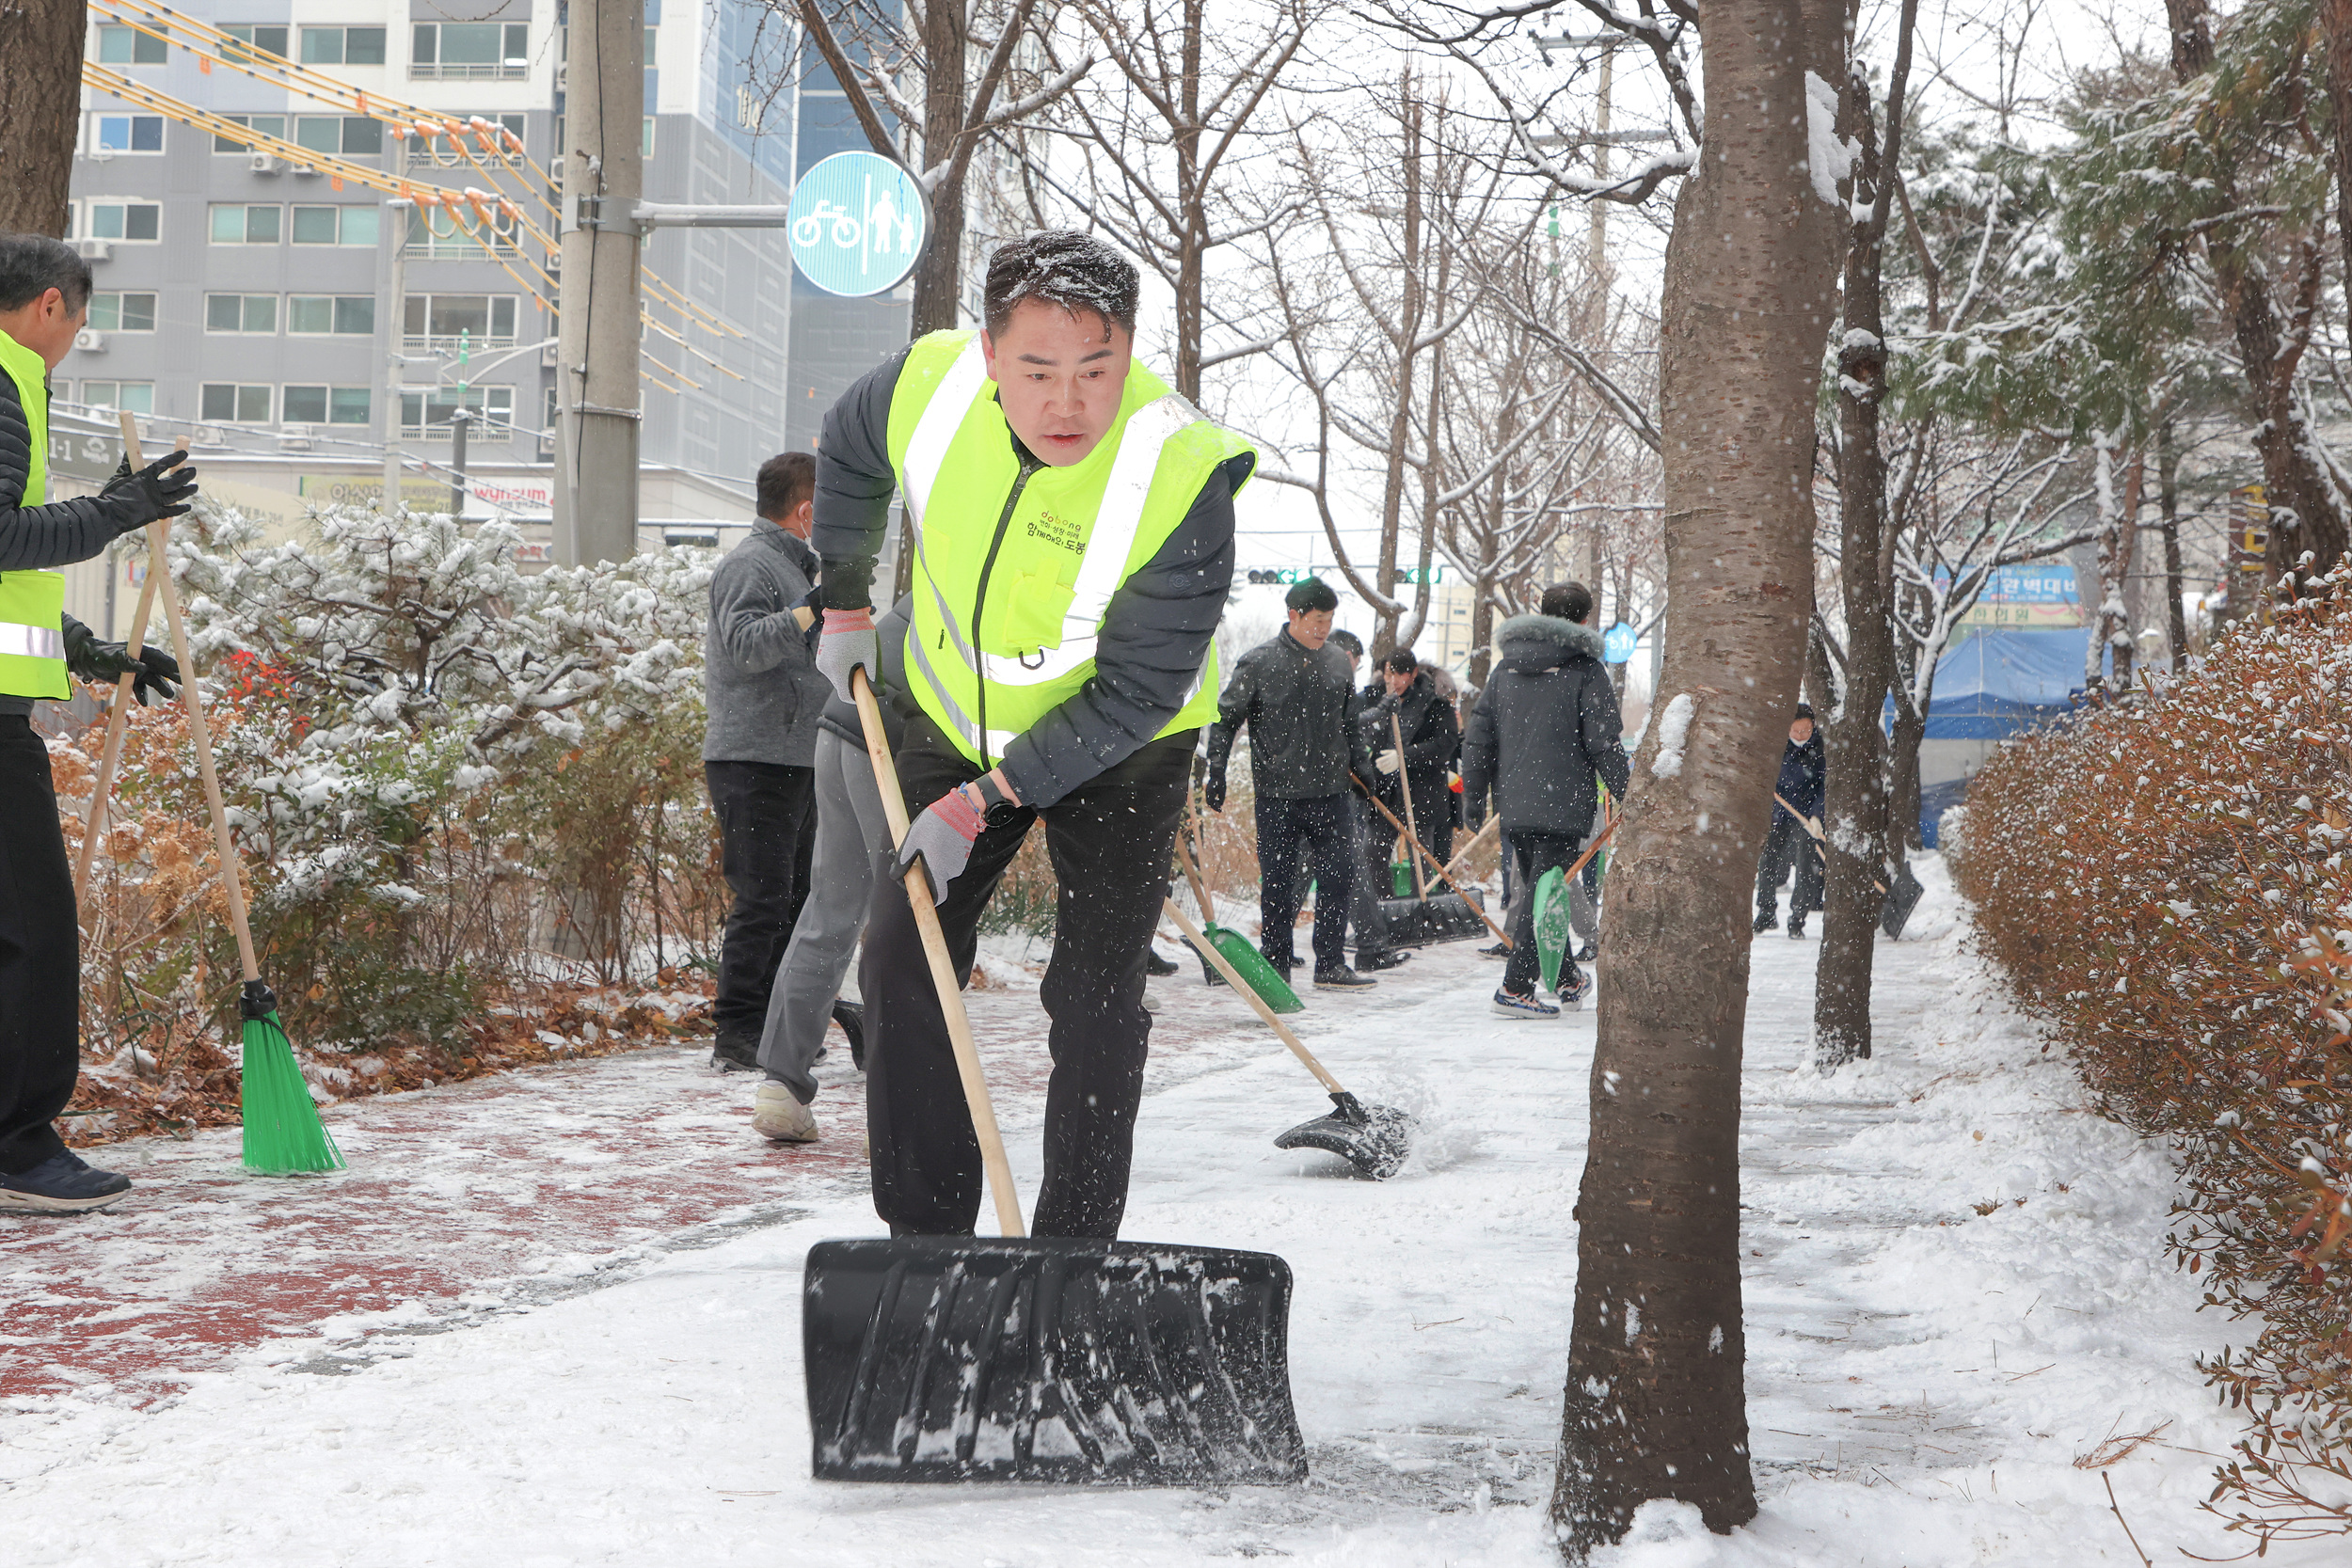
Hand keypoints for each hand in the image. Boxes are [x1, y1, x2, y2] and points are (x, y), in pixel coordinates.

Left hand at [63, 621, 180, 704]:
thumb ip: (127, 662)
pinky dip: (142, 696)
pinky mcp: (131, 680)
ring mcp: (138, 672)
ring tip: (170, 695)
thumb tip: (142, 667)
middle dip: (172, 676)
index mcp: (141, 652)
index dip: (170, 664)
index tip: (180, 670)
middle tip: (184, 682)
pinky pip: (140, 689)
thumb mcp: (112, 658)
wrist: (88, 662)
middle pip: (161, 669)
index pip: (159, 657)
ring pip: (153, 681)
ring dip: (161, 688)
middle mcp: (142, 661)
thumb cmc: (100, 655)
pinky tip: (143, 703)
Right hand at [104, 450, 196, 531]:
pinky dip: (181, 509)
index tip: (185, 454)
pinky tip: (188, 506)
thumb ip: (126, 466)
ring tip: (195, 487)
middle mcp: (153, 488)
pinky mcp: (156, 514)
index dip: (175, 459)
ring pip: (177, 495)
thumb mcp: (118, 477)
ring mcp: (156, 501)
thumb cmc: (111, 494)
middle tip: (193, 471)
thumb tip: (127, 453)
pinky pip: (172, 511)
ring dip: (188, 490)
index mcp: (144, 476)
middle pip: (175, 480)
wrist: (108, 514)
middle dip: (186, 475)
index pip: (163, 464)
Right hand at [816, 606, 876, 702]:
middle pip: (842, 686)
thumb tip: (877, 693)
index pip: (845, 696)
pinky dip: (842, 664)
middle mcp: (825, 668)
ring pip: (837, 676)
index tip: (866, 692)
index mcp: (837, 671)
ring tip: (857, 655)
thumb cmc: (860, 632)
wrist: (844, 610)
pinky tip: (849, 650)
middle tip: (865, 666)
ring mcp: (821, 661)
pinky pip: (833, 667)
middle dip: (854, 681)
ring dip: (848, 672)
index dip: (857, 697)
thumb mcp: (872, 656)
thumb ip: (874, 677)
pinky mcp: (820, 654)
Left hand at [897, 787, 986, 902]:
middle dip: (915, 873)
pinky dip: (934, 855)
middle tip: (899, 858)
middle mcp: (951, 871)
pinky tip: (929, 839)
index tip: (910, 897)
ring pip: (937, 868)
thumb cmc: (935, 823)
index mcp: (938, 871)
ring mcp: (958, 862)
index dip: (923, 900)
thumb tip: (895, 876)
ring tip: (913, 843)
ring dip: (924, 862)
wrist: (963, 808)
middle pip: (932, 881)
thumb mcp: (912, 840)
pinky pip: (945, 860)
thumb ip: (902, 861)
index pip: (935, 897)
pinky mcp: (961, 853)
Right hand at [1203, 771, 1226, 812]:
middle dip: (1214, 807)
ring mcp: (1208, 792)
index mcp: (1210, 792)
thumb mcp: (1223, 790)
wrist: (1217, 775)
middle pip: (1209, 803)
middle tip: (1220, 811)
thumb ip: (1221, 798)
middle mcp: (1208, 793)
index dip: (1215, 807)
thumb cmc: (1220, 782)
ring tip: (1220, 808)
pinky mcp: (1210, 791)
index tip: (1220, 810)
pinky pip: (1211, 798)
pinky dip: (1214, 801)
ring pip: (1210, 801)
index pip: (1210, 803)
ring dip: (1214, 805)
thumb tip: (1220, 805)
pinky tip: (1218, 802)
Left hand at [1375, 747, 1401, 774]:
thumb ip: (1386, 752)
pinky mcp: (1396, 767)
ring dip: (1383, 768)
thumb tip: (1380, 752)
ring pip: (1387, 767)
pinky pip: (1391, 770)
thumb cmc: (1397, 753)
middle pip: (1385, 763)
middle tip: (1377, 766)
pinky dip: (1387, 771)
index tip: (1376, 761)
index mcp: (1390, 756)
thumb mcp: (1392, 751)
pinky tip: (1383, 772)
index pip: (1384, 758)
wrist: (1404, 757)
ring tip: (1380, 769)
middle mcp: (1392, 760)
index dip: (1379, 760)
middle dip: (1380, 765)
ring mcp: (1394, 764)